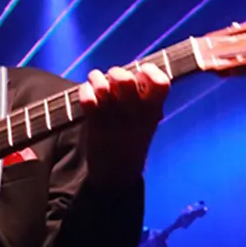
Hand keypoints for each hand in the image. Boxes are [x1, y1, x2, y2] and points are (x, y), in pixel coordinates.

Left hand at [78, 64, 169, 188]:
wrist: (116, 175)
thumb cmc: (132, 142)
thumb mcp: (148, 123)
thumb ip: (145, 100)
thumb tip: (132, 71)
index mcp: (153, 113)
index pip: (160, 83)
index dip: (150, 71)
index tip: (142, 72)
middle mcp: (135, 114)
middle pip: (125, 79)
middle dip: (116, 73)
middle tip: (113, 79)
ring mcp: (113, 119)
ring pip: (102, 86)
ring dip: (97, 79)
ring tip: (96, 82)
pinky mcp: (94, 124)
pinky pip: (87, 98)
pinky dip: (84, 90)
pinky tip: (86, 93)